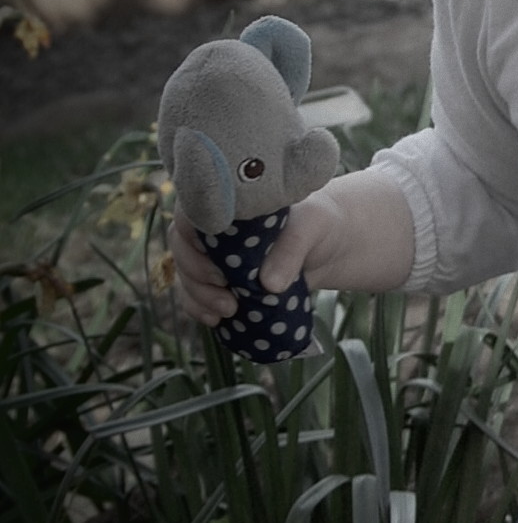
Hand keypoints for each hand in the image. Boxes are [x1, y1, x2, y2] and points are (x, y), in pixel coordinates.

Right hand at [168, 176, 415, 324]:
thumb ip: (290, 250)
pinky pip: (197, 296)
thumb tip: (269, 285)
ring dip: (199, 298)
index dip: (192, 242)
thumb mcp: (311, 227)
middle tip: (227, 294)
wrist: (330, 243)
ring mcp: (214, 256)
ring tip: (228, 311)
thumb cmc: (317, 223)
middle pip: (182, 250)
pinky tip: (216, 321)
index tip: (218, 266)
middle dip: (198, 277)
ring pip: (187, 276)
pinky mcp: (223, 281)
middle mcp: (214, 228)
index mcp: (228, 202)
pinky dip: (200, 309)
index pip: (190, 214)